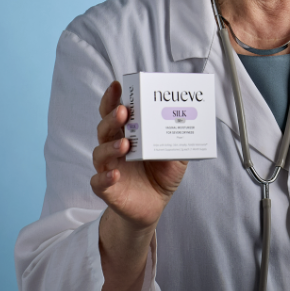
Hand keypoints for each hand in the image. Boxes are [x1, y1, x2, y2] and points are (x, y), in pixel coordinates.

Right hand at [91, 81, 187, 290]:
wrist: (154, 205)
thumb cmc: (161, 174)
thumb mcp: (176, 154)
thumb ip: (178, 137)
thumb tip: (191, 118)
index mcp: (128, 133)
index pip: (115, 112)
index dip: (113, 98)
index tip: (118, 85)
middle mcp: (114, 147)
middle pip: (105, 128)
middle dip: (112, 118)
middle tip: (124, 111)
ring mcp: (109, 167)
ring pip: (100, 152)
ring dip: (111, 146)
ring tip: (126, 143)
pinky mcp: (107, 188)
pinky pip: (99, 181)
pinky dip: (104, 177)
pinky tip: (115, 174)